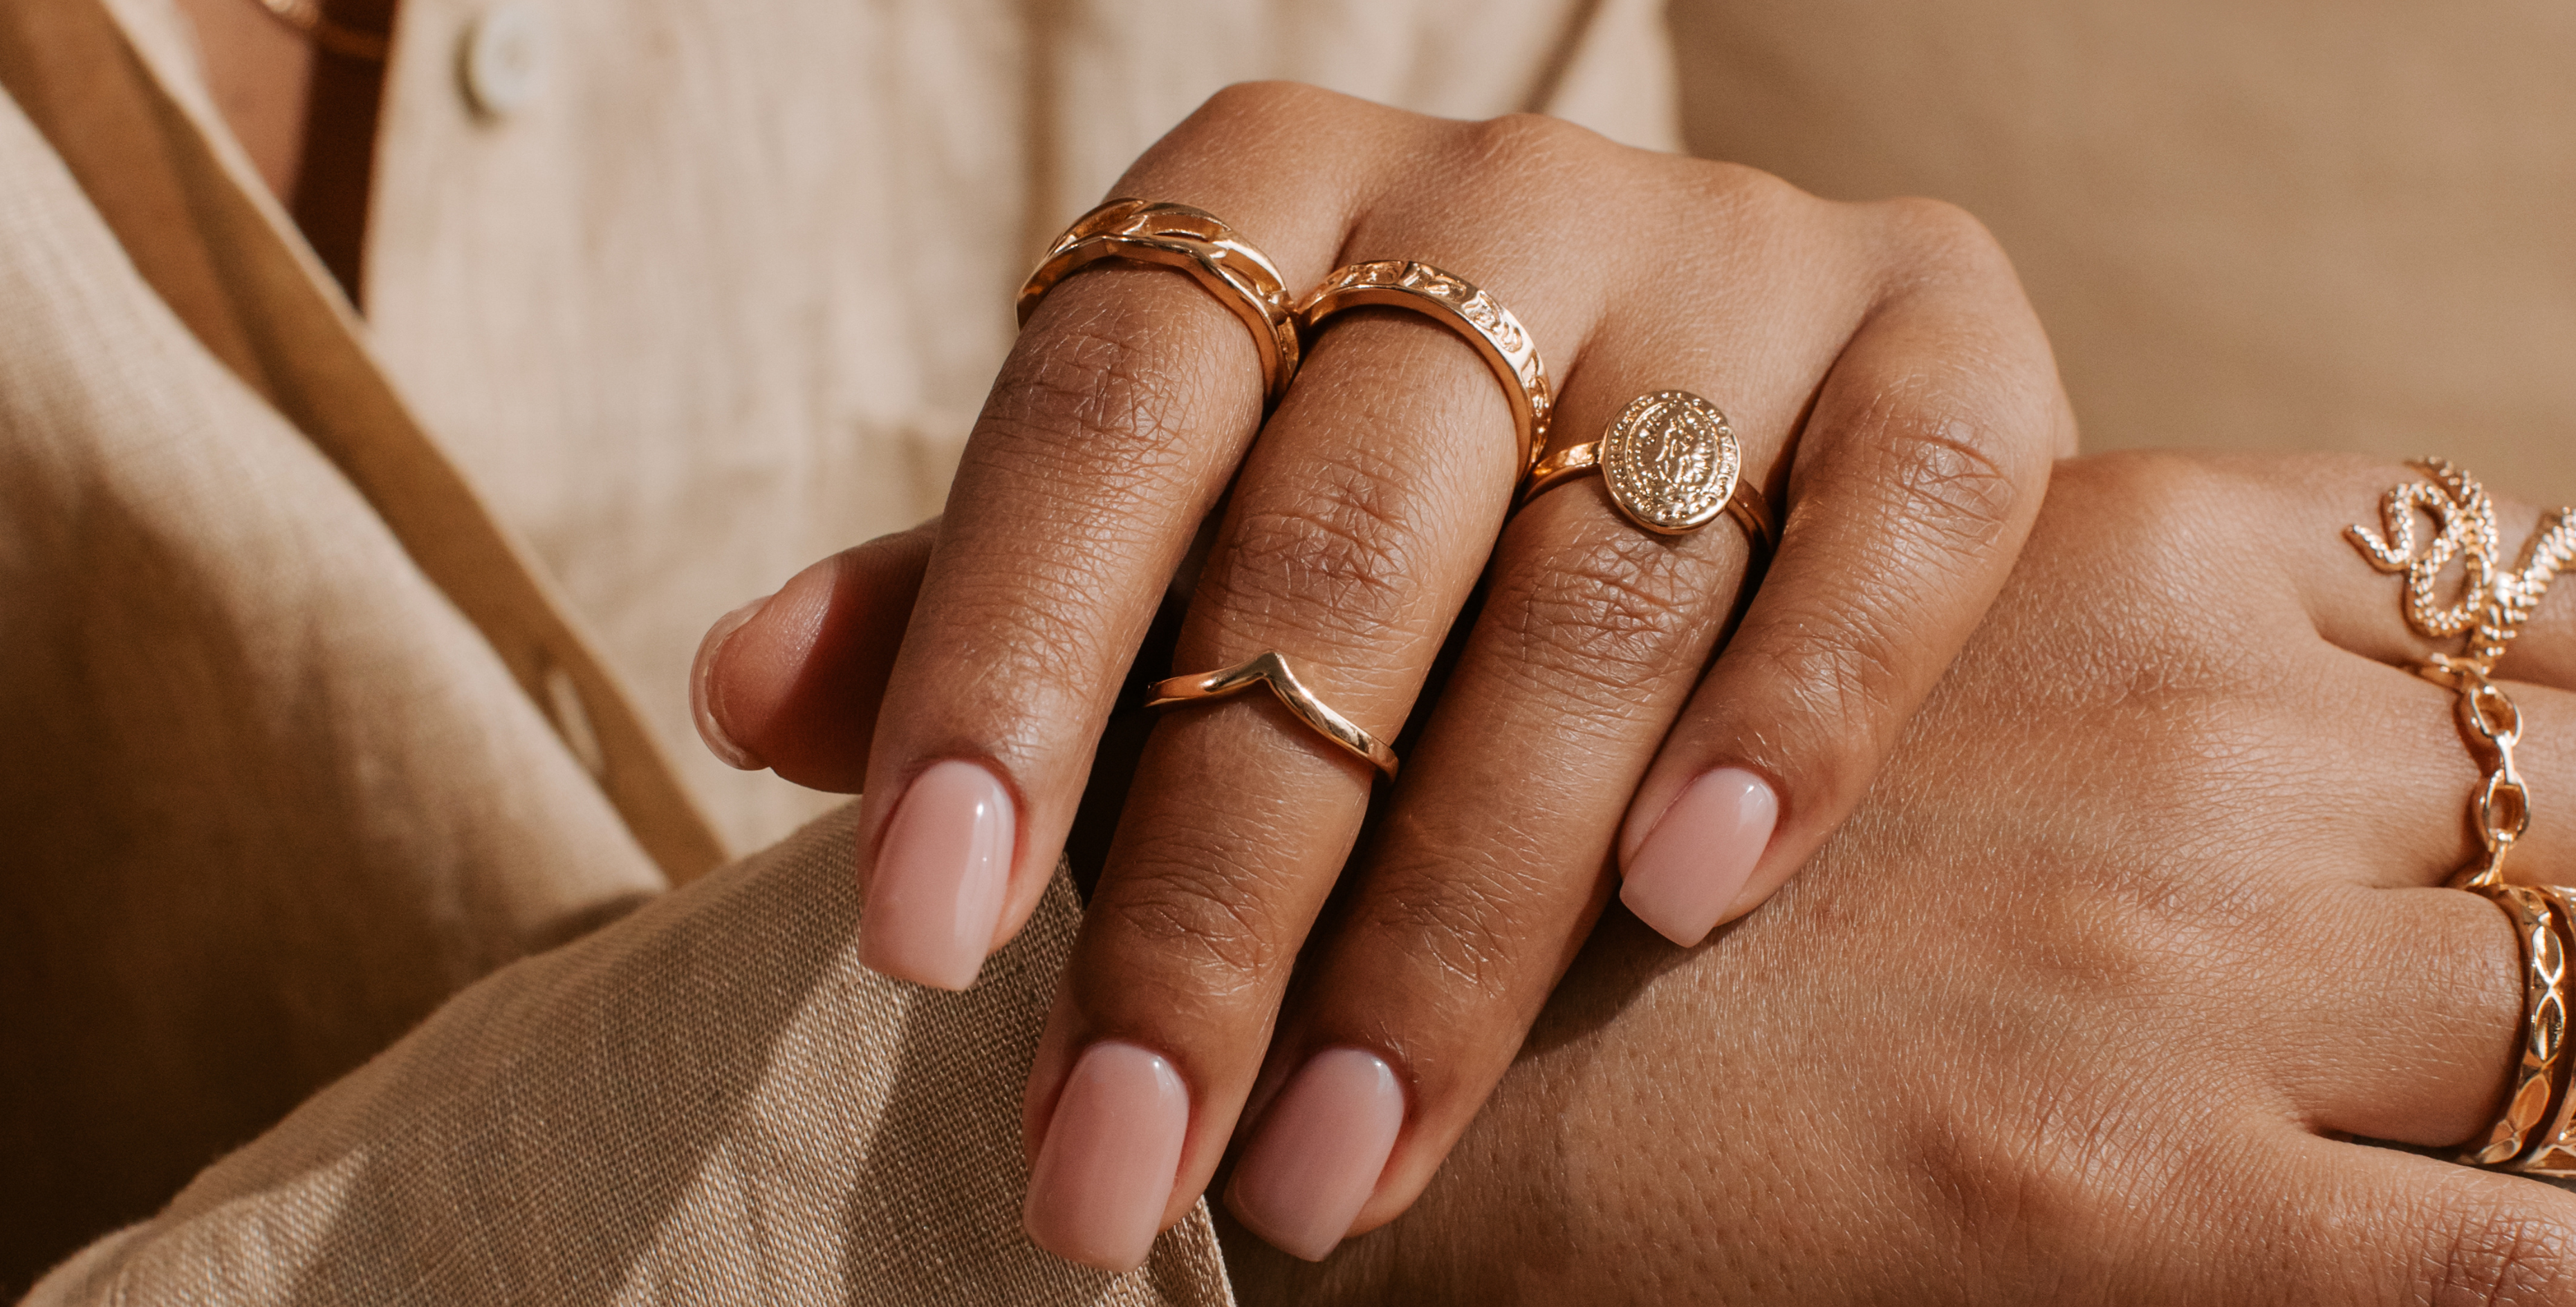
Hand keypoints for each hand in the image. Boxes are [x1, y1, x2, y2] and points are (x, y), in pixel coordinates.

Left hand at [695, 81, 2070, 1266]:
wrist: (1701, 373)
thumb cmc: (1366, 482)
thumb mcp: (1164, 518)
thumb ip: (985, 594)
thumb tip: (742, 692)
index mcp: (1261, 200)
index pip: (1100, 423)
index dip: (1002, 674)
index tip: (919, 936)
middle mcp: (1496, 197)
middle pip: (1335, 546)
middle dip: (1216, 887)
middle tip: (1122, 1156)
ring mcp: (1736, 255)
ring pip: (1595, 582)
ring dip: (1461, 902)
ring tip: (1341, 1150)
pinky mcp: (1940, 341)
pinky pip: (1895, 516)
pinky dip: (1792, 707)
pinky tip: (1688, 898)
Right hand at [1228, 451, 2575, 1302]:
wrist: (1368, 1052)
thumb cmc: (1594, 839)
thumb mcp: (1844, 630)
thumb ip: (2066, 622)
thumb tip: (2305, 706)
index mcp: (2116, 550)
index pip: (2517, 587)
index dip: (2561, 698)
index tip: (2532, 776)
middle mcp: (2192, 733)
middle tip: (2483, 960)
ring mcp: (2193, 973)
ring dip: (2568, 1051)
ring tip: (2477, 1098)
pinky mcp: (2163, 1211)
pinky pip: (2535, 1250)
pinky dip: (2553, 1243)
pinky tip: (2497, 1243)